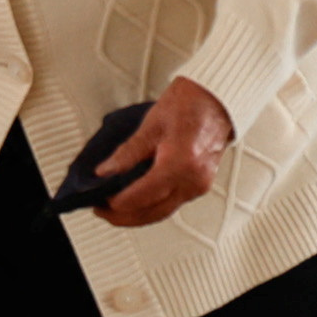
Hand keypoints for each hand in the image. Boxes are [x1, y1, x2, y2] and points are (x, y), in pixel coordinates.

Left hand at [83, 79, 232, 228]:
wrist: (215, 99)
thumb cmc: (188, 105)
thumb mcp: (150, 126)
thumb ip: (127, 153)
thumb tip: (106, 171)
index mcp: (180, 163)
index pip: (142, 196)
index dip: (117, 203)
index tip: (100, 201)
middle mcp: (193, 180)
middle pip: (152, 212)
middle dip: (124, 217)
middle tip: (102, 211)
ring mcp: (199, 185)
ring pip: (163, 212)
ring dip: (138, 216)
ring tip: (114, 211)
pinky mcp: (200, 185)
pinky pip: (173, 204)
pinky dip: (153, 207)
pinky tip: (138, 203)